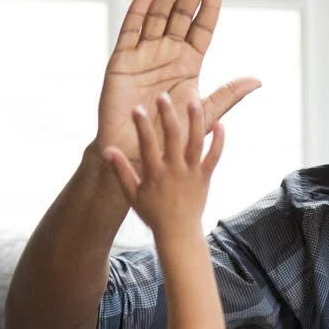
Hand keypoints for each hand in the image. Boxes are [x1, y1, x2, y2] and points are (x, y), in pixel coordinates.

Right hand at [95, 0, 259, 168]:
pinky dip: (137, 15)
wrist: (139, 154)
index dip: (208, 7)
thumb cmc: (171, 137)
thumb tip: (257, 80)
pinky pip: (130, 34)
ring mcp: (144, 55)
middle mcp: (167, 54)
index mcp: (189, 64)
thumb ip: (227, 94)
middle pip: (180, 16)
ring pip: (157, 18)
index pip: (201, 29)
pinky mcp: (122, 63)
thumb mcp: (204, 113)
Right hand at [104, 95, 222, 237]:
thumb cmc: (153, 214)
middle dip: (168, 115)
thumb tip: (107, 150)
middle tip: (164, 96)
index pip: (147, 144)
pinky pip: (215, 156)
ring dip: (195, 121)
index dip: (142, 125)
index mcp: (155, 174)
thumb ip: (120, 171)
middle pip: (172, 137)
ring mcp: (192, 172)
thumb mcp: (132, 195)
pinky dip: (219, 140)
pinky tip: (221, 123)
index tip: (137, 109)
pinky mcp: (205, 177)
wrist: (178, 232)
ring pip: (196, 142)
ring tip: (194, 101)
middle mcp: (174, 170)